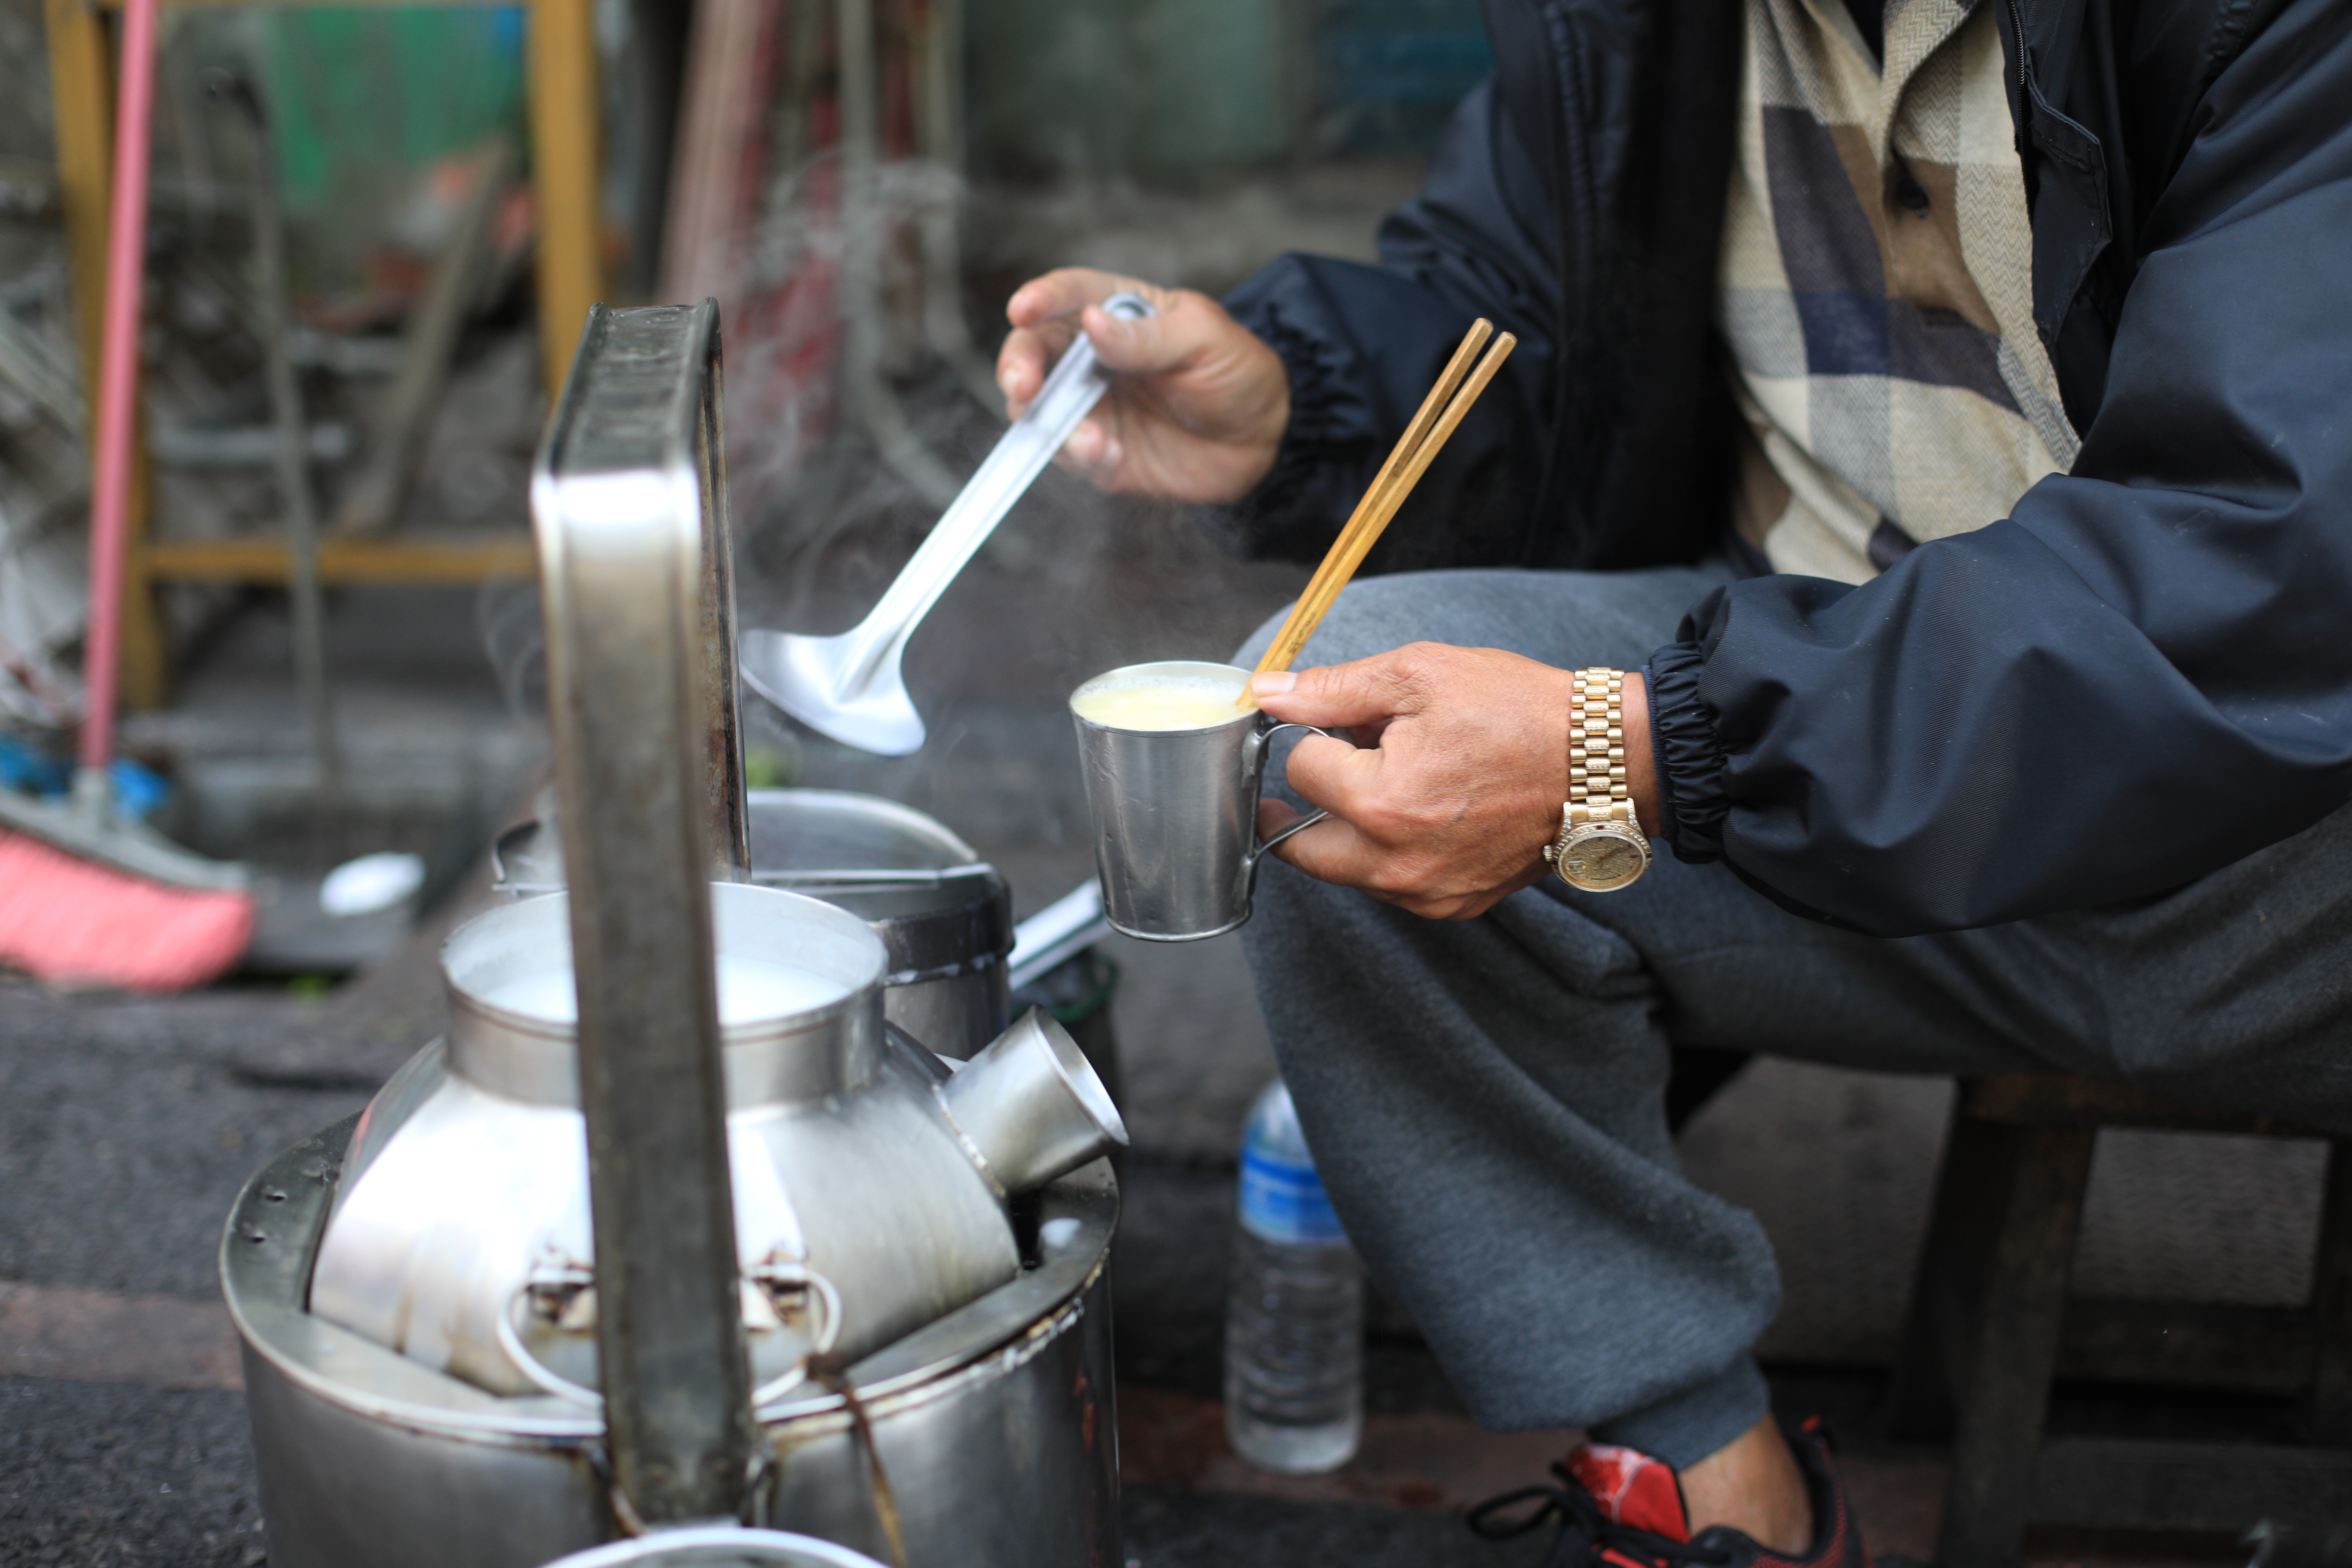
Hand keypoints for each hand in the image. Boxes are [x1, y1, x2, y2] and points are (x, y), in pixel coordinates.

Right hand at [998, 268, 1288, 502]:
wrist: (1262, 440)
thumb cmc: (1238, 374)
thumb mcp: (1205, 340)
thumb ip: (1147, 336)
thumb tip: (1092, 322)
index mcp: (1119, 311)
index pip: (1071, 295)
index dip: (1042, 299)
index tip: (1022, 310)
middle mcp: (1093, 356)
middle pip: (1034, 351)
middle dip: (1020, 366)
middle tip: (1024, 386)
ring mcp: (1092, 405)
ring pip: (1039, 408)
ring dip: (1050, 423)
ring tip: (1092, 442)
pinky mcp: (1098, 450)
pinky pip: (1070, 453)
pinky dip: (1080, 456)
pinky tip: (1111, 456)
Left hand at [1251, 645, 1656, 919]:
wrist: (1602, 762)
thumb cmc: (1517, 709)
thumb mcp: (1420, 674)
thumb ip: (1333, 689)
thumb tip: (1266, 693)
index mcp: (1381, 803)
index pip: (1300, 770)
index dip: (1311, 738)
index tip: (1336, 725)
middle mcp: (1397, 863)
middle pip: (1300, 845)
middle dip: (1295, 806)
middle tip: (1314, 771)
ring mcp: (1426, 892)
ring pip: (1345, 869)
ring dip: (1345, 831)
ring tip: (1384, 783)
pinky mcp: (1454, 904)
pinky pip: (1392, 884)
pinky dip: (1388, 854)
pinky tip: (1419, 815)